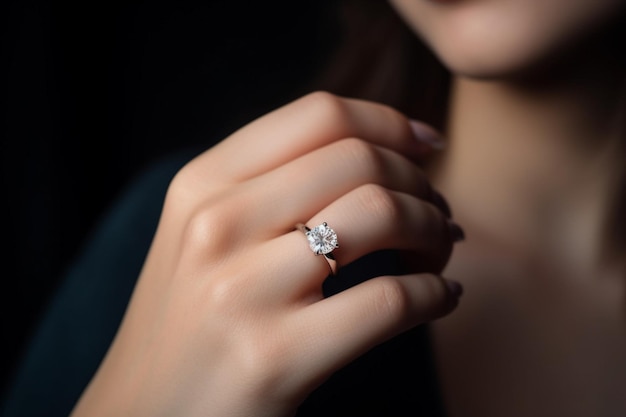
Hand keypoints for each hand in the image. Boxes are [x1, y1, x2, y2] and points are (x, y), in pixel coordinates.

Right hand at [71, 92, 461, 416]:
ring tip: (438, 254)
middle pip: (360, 159)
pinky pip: (390, 299)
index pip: (319, 115)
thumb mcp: (204, 238)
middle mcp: (215, 225)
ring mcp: (239, 291)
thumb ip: (269, 187)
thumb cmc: (191, 323)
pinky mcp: (272, 358)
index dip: (389, 122)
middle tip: (437, 214)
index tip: (427, 144)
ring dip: (434, 230)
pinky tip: (439, 299)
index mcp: (201, 186)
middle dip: (421, 182)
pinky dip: (435, 294)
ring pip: (382, 213)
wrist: (142, 416)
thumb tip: (378, 154)